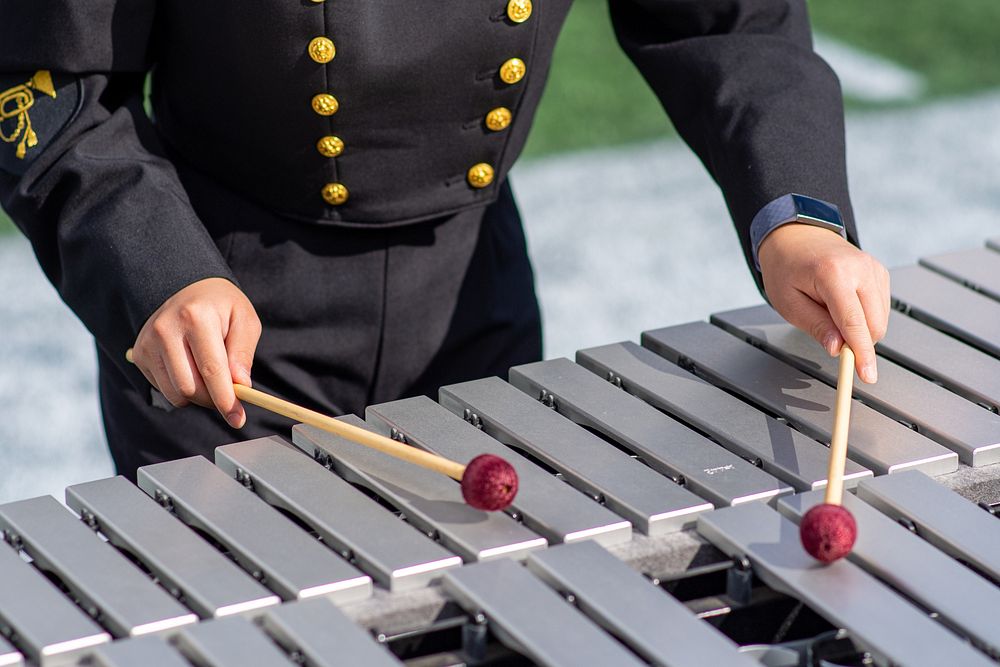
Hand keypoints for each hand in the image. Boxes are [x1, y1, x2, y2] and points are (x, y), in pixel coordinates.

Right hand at [131, 278, 261, 426]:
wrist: (187, 289)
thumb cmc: (220, 306)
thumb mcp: (244, 320)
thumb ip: (243, 353)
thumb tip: (240, 386)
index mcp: (196, 317)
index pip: (212, 370)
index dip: (226, 399)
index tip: (237, 419)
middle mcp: (166, 329)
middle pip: (190, 387)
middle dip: (213, 399)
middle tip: (228, 393)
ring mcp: (148, 342)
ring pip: (175, 393)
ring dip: (198, 396)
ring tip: (210, 376)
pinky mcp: (139, 354)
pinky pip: (163, 388)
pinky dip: (182, 388)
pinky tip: (190, 368)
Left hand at [758, 224, 889, 382]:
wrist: (797, 236)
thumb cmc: (787, 269)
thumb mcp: (789, 302)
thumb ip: (816, 326)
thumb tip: (838, 349)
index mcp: (833, 274)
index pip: (854, 322)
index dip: (862, 353)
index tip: (867, 376)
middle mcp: (861, 268)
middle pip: (874, 324)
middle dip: (858, 342)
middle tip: (831, 340)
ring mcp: (874, 268)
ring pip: (880, 319)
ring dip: (861, 329)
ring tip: (829, 311)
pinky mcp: (880, 271)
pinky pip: (881, 308)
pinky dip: (865, 317)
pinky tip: (843, 306)